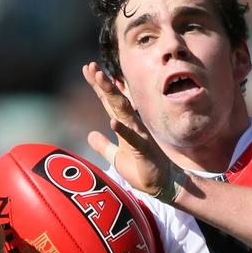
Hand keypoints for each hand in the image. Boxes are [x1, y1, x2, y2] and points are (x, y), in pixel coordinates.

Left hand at [81, 62, 183, 200]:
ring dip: (113, 95)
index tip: (88, 69)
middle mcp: (132, 126)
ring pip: (124, 112)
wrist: (163, 185)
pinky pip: (133, 138)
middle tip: (93, 67)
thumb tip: (90, 135)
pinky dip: (123, 130)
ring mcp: (139, 136)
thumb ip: (103, 146)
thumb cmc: (142, 170)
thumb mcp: (116, 158)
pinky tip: (112, 121)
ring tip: (102, 80)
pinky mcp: (144, 150)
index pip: (108, 102)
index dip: (98, 86)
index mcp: (124, 126)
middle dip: (104, 84)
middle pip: (115, 101)